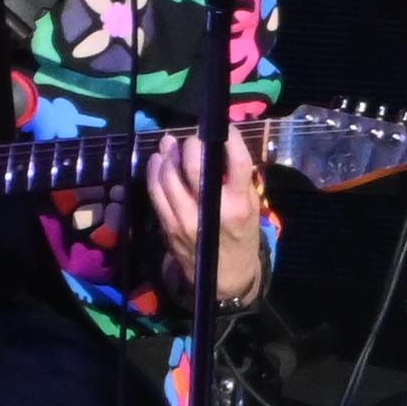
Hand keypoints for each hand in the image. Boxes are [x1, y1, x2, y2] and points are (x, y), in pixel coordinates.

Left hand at [141, 122, 270, 305]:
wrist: (224, 277)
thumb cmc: (241, 238)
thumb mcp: (252, 209)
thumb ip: (239, 181)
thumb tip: (222, 147)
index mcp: (239, 205)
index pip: (236, 163)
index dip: (230, 139)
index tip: (226, 128)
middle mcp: (211, 210)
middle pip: (195, 166)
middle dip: (192, 144)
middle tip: (193, 138)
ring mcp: (185, 218)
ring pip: (169, 176)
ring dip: (168, 154)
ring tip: (171, 143)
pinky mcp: (167, 224)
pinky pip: (155, 191)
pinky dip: (154, 171)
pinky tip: (158, 161)